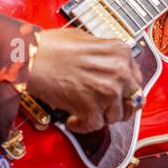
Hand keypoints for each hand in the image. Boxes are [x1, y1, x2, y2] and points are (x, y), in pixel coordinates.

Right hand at [27, 28, 143, 133]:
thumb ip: (105, 56)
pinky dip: (82, 126)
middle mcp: (119, 71)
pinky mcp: (91, 108)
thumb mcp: (88, 40)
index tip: (119, 96)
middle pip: (131, 101)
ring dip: (99, 117)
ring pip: (115, 116)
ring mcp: (107, 91)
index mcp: (120, 52)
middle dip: (117, 107)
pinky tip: (73, 120)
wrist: (30, 56)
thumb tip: (110, 69)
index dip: (126, 90)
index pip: (136, 79)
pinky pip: (94, 126)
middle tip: (104, 110)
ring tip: (84, 113)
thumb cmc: (52, 46)